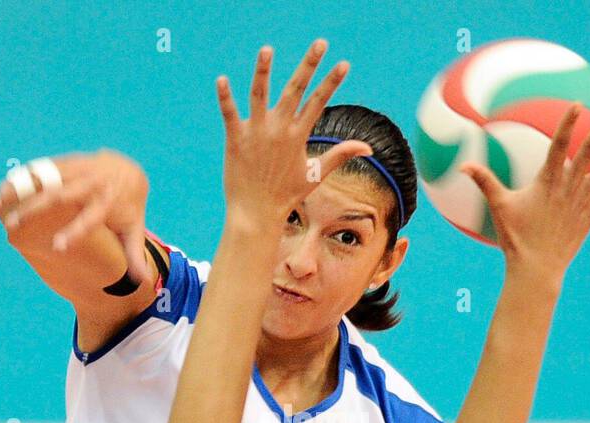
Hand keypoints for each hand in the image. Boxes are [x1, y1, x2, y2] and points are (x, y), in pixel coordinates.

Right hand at [0, 149, 152, 284]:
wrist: (128, 168)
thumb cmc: (128, 205)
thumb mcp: (134, 228)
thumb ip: (134, 253)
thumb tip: (143, 281)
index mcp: (107, 203)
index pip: (90, 220)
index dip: (75, 232)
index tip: (57, 247)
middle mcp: (91, 184)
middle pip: (60, 196)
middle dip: (34, 209)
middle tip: (12, 225)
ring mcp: (77, 169)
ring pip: (45, 178)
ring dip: (18, 189)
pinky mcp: (66, 161)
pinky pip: (41, 168)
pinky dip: (21, 178)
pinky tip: (1, 190)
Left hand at [215, 39, 372, 227]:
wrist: (256, 213)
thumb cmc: (285, 195)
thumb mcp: (316, 174)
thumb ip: (340, 155)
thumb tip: (368, 147)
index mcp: (298, 136)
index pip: (319, 102)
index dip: (332, 82)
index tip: (344, 63)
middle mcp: (279, 130)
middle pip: (296, 90)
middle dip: (309, 65)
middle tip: (320, 42)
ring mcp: (257, 133)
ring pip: (260, 94)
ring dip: (264, 71)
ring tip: (267, 49)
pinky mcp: (235, 139)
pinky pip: (229, 113)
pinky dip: (225, 97)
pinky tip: (221, 80)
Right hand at [460, 105, 589, 279]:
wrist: (537, 268)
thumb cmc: (516, 238)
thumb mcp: (498, 207)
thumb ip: (483, 181)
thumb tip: (462, 165)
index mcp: (549, 181)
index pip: (560, 146)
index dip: (569, 124)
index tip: (578, 105)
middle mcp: (571, 187)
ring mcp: (584, 201)